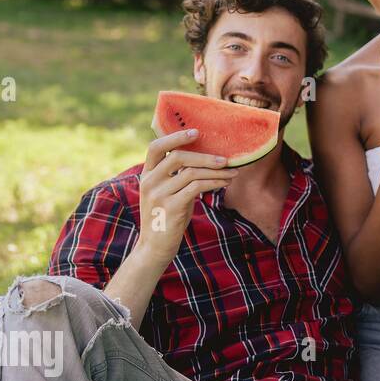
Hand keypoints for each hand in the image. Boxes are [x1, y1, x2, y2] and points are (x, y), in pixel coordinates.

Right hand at [136, 130, 236, 265]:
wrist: (155, 248)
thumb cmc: (167, 218)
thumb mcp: (168, 193)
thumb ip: (178, 176)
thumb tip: (206, 159)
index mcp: (147, 175)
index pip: (155, 147)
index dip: (175, 136)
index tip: (196, 132)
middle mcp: (149, 182)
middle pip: (178, 157)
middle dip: (205, 156)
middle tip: (226, 158)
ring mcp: (158, 194)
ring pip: (191, 173)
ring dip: (216, 171)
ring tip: (232, 172)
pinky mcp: (171, 207)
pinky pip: (197, 187)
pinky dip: (214, 182)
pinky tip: (225, 182)